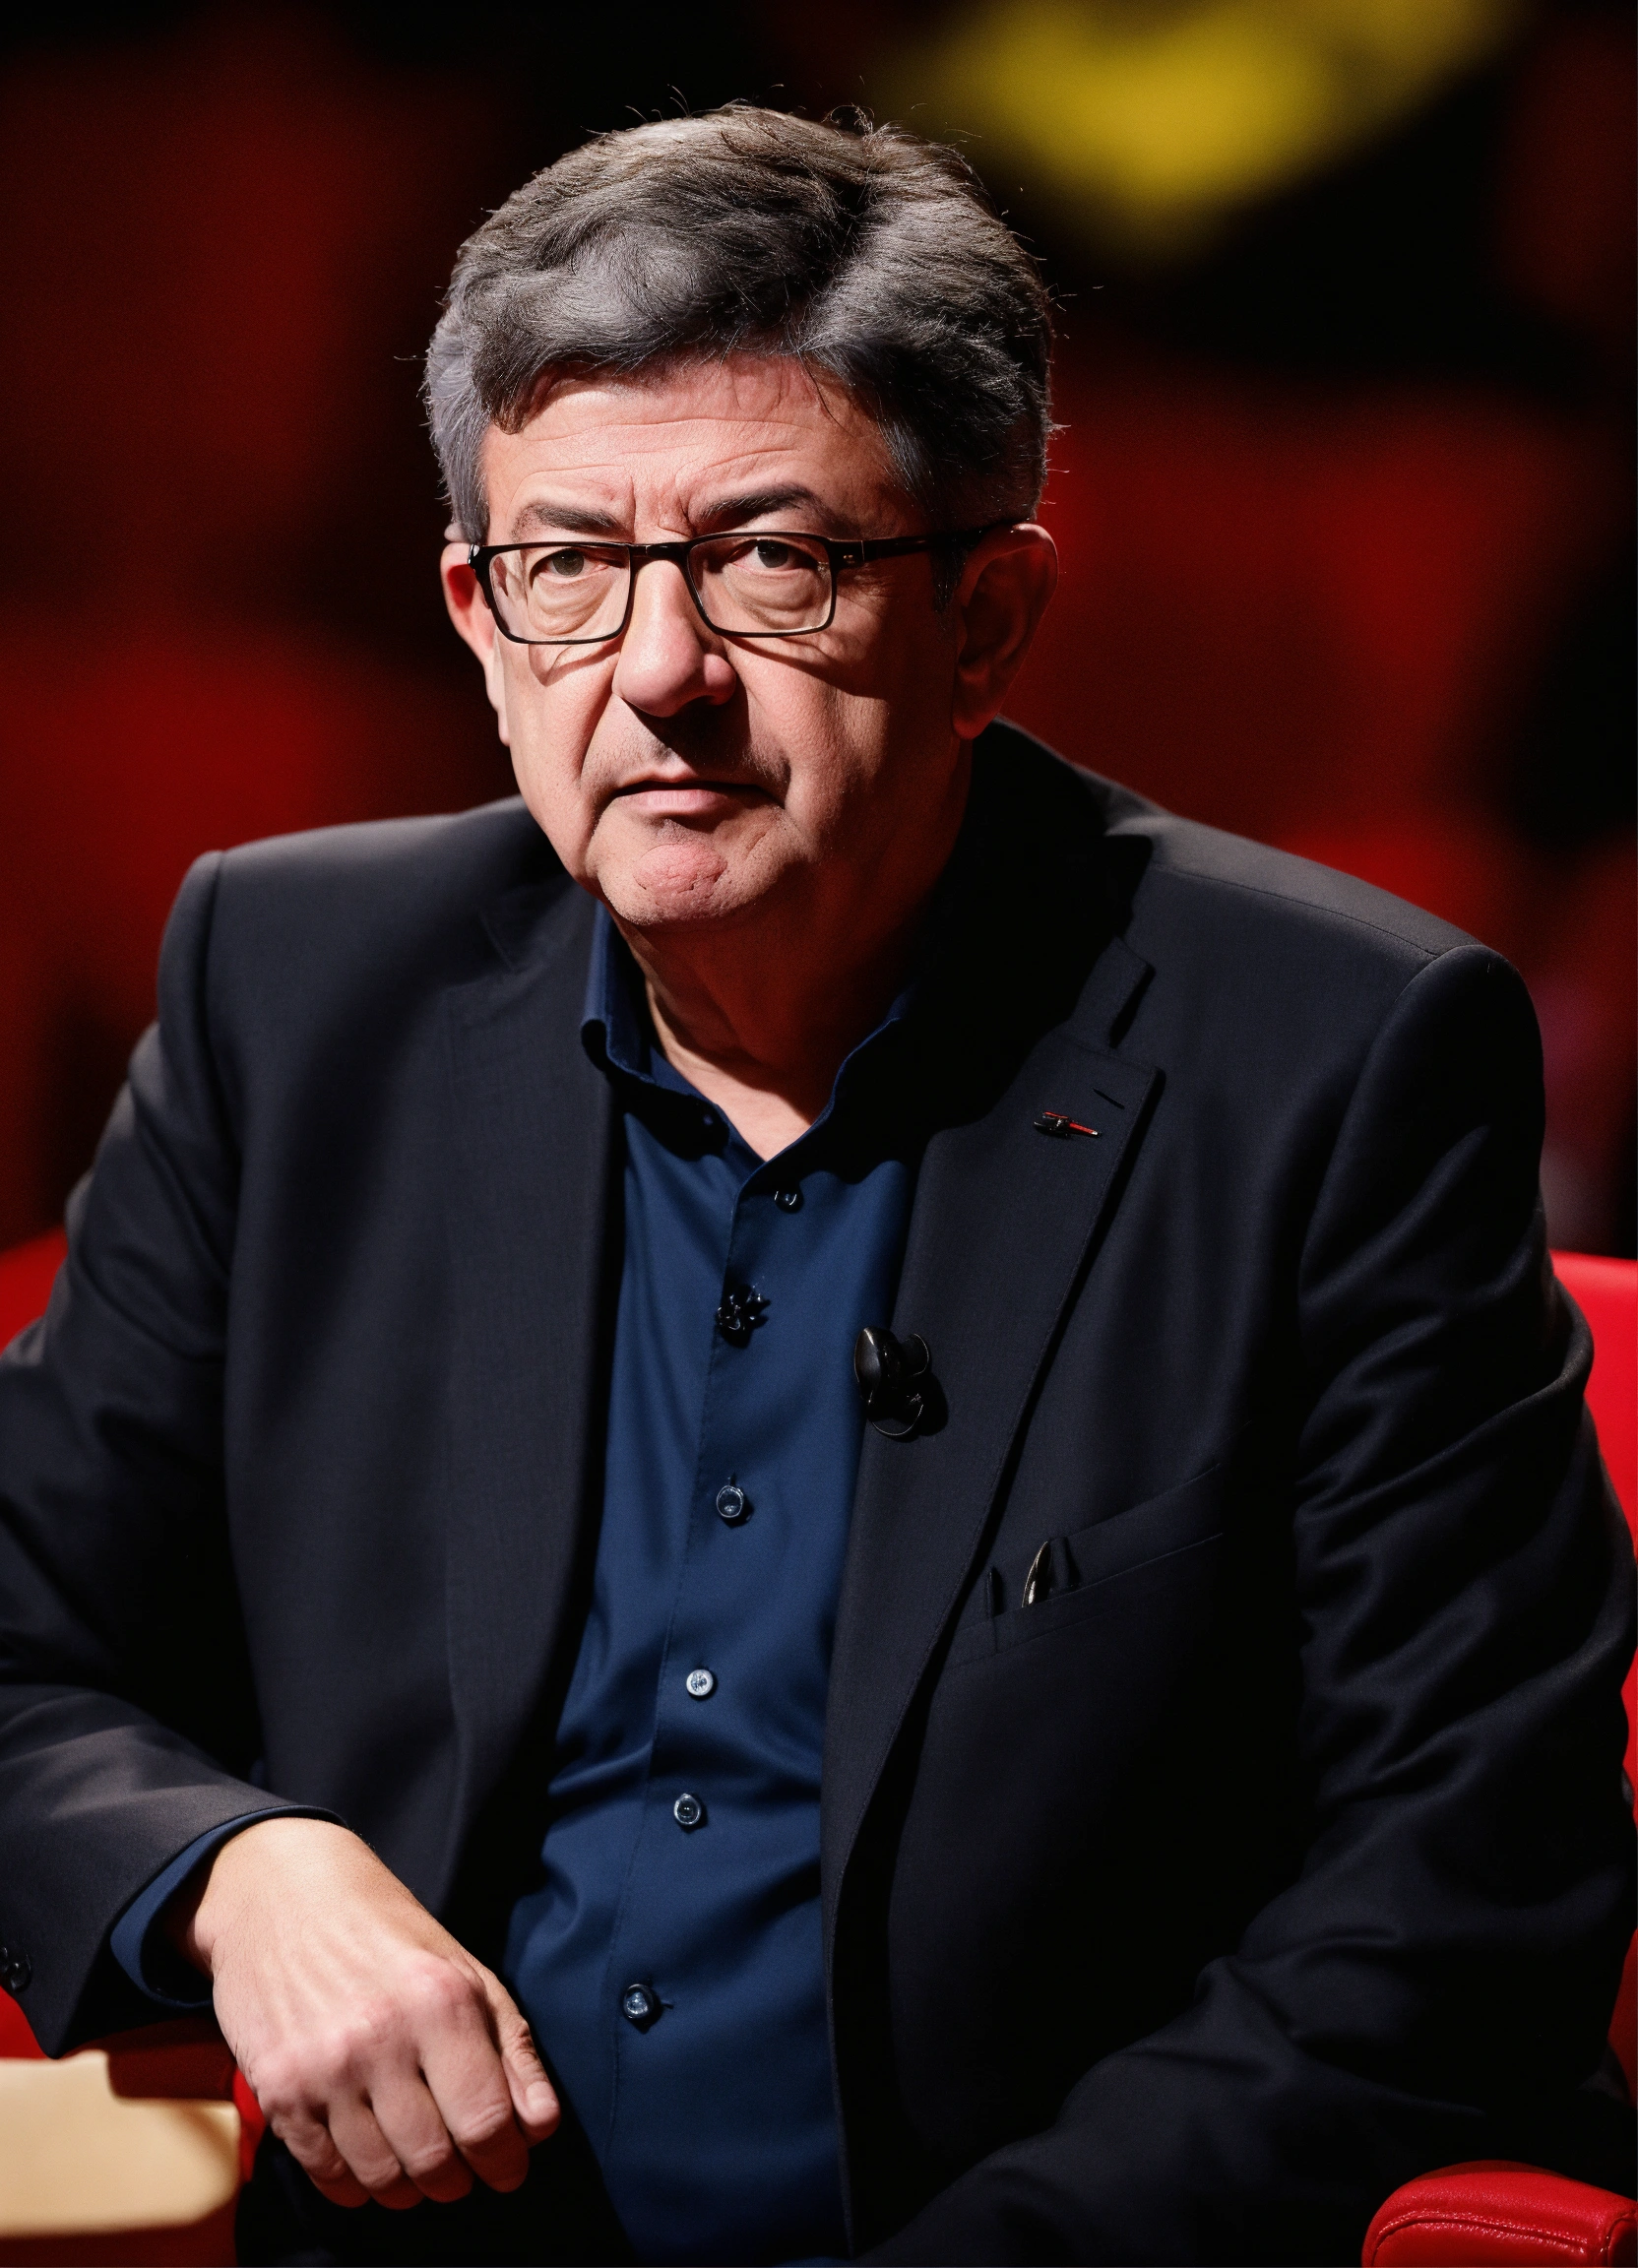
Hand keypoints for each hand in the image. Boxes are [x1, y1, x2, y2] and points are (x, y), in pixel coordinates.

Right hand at [170, 1816, 559, 2209]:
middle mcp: (382, 2038)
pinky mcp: (277, 2089)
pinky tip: (368, 2161)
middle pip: (435, 2160)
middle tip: (460, 2170)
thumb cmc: (385, 1930)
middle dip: (457, 2180)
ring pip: (382, 2177)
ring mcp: (324, 2068)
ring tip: (417, 2166)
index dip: (506, 2160)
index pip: (487, 2122)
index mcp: (441, 2001)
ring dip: (408, 2188)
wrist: (281, 1894)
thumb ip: (512, 2049)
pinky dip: (355, 2183)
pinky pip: (326, 2172)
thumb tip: (540, 2127)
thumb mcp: (465, 1969)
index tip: (507, 2168)